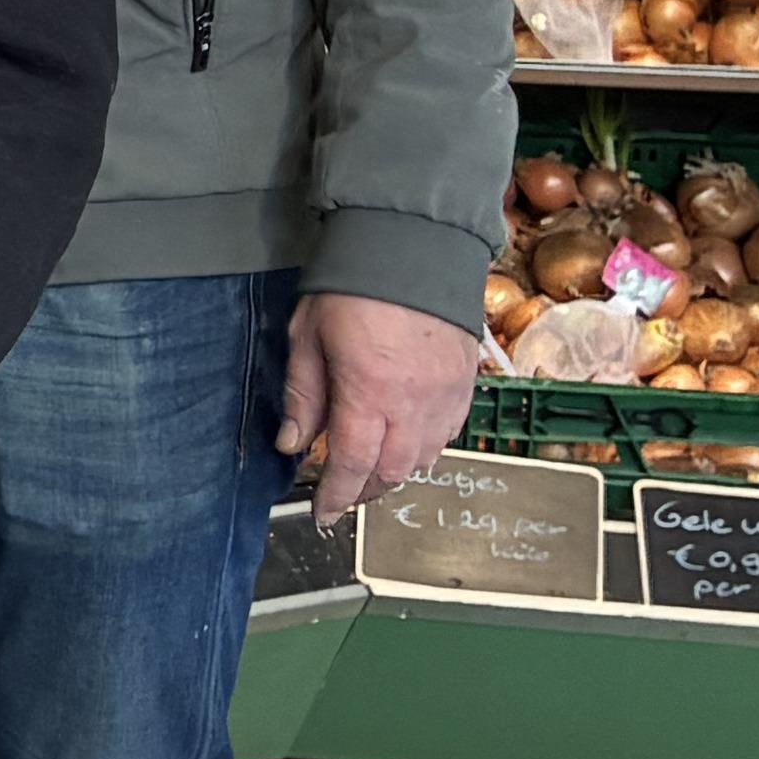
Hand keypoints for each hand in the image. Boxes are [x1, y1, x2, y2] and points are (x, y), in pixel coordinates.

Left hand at [286, 288, 477, 520]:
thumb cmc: (352, 287)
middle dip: (364, 491)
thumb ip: (302, 396)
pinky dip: (426, 448)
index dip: (335, 497)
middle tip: (342, 494)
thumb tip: (291, 444)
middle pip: (391, 472)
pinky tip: (407, 442)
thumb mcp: (307, 337)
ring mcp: (446, 395)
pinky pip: (450, 433)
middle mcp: (413, 403)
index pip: (352, 466)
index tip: (322, 514)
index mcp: (369, 393)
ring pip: (424, 458)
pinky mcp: (466, 382)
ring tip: (370, 471)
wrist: (411, 245)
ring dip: (395, 473)